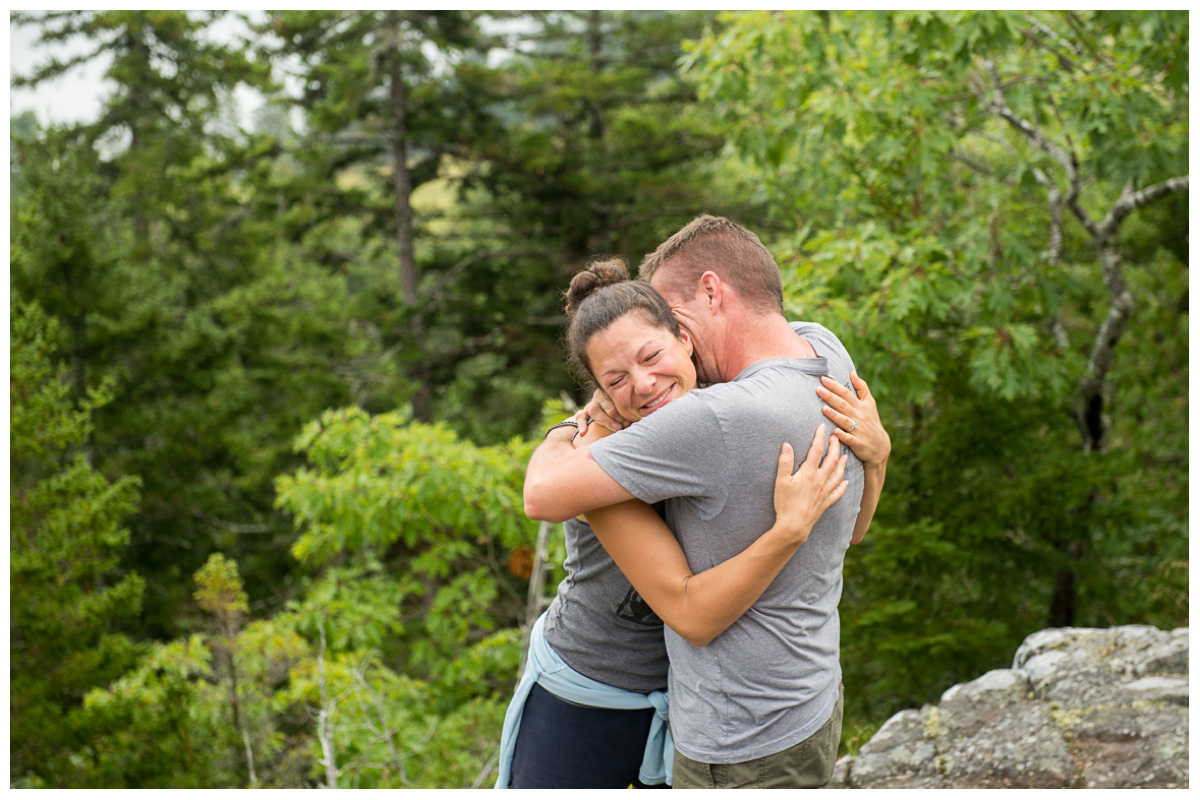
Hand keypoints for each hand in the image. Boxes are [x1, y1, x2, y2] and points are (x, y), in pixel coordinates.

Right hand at [573, 388, 632, 435]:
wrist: (605, 414)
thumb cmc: (623, 413)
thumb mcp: (629, 409)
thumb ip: (635, 410)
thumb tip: (649, 414)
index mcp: (613, 393)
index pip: (618, 400)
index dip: (626, 412)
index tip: (632, 421)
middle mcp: (601, 397)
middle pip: (608, 406)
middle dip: (618, 417)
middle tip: (627, 426)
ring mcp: (591, 404)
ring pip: (594, 410)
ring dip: (606, 421)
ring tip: (616, 428)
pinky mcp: (583, 412)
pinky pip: (580, 416)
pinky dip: (581, 424)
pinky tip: (583, 433)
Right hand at [772, 426, 848, 545]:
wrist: (794, 525)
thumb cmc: (784, 503)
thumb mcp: (780, 481)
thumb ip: (785, 462)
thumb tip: (787, 445)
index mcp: (808, 473)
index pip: (816, 450)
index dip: (819, 437)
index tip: (822, 427)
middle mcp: (820, 480)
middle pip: (831, 459)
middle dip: (835, 446)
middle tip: (837, 436)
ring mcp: (825, 492)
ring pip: (838, 474)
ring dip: (842, 463)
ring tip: (844, 455)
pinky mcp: (826, 502)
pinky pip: (838, 492)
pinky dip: (843, 486)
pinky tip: (846, 482)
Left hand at [818, 373, 889, 468]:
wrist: (880, 446)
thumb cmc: (871, 421)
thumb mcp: (870, 403)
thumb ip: (861, 388)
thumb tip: (852, 373)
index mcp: (860, 406)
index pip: (846, 393)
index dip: (835, 386)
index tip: (823, 378)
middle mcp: (859, 416)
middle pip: (843, 405)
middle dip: (830, 396)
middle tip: (817, 388)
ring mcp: (858, 430)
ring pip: (845, 421)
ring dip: (834, 415)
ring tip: (823, 408)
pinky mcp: (858, 443)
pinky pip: (849, 439)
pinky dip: (843, 436)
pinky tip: (835, 431)